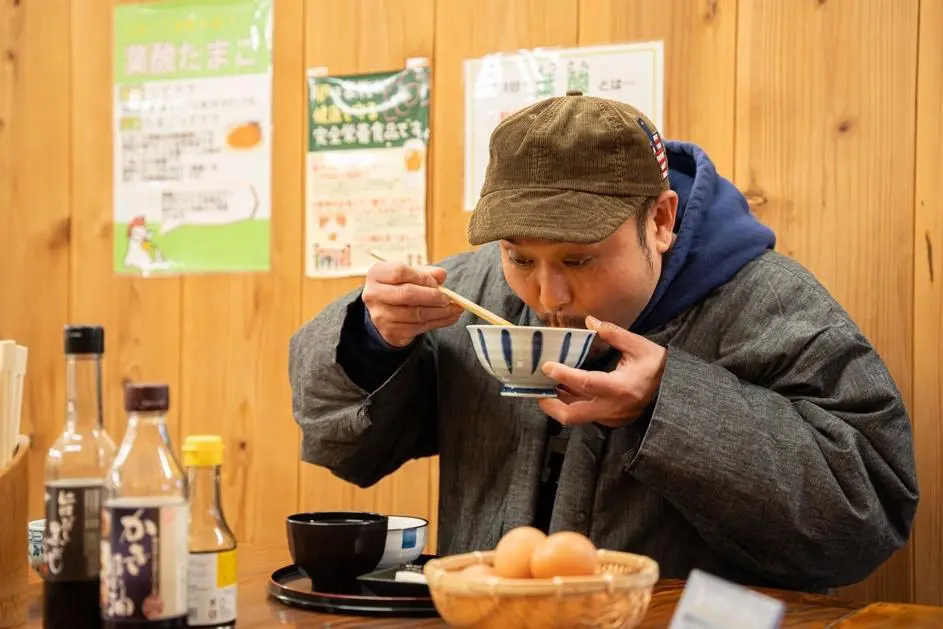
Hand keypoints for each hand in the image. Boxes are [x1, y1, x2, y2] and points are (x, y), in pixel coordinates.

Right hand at [362, 261, 462, 347]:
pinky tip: (449, 318)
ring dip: (440, 312)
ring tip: (454, 309)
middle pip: (406, 294)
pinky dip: (438, 322)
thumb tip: (441, 275)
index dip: (422, 278)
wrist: (386, 311)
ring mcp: (380, 315)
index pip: (400, 272)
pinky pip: (418, 328)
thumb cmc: (400, 287)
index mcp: (376, 274)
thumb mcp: (411, 275)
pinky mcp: (389, 331)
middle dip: (432, 297)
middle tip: (449, 298)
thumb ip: (426, 273)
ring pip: (415, 314)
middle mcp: (373, 294)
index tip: (437, 283)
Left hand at [537, 316, 666, 427]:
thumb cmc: (656, 364)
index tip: (547, 366)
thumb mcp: (638, 345)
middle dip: (550, 405)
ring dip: (559, 403)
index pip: (585, 384)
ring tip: (544, 387)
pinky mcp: (611, 421)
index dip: (564, 375)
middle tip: (536, 389)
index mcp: (621, 388)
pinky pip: (586, 414)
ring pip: (577, 416)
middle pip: (573, 415)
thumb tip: (589, 322)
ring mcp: (612, 418)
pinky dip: (572, 403)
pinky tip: (563, 391)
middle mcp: (614, 408)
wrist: (675, 388)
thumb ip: (612, 333)